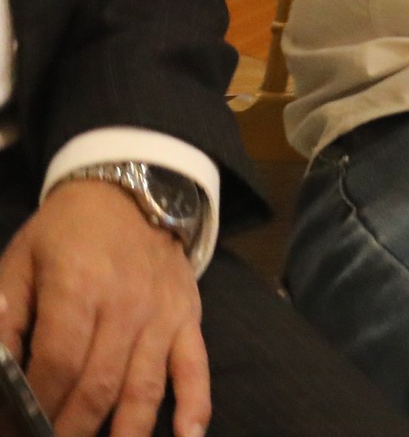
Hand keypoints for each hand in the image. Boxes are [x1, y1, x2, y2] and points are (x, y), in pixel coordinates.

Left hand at [0, 179, 206, 436]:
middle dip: (69, 429)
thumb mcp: (20, 263)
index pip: (56, 363)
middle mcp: (125, 306)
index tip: (14, 429)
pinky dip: (195, 404)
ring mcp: (162, 315)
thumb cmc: (67, 232)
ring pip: (144, 386)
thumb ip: (4, 316)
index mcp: (79, 287)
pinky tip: (187, 435)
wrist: (135, 190)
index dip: (34, 404)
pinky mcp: (188, 319)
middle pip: (98, 384)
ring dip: (125, 433)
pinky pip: (195, 366)